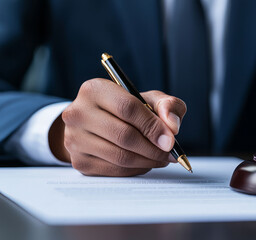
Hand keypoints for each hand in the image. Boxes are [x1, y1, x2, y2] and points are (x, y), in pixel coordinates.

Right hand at [49, 78, 186, 175]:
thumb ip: (167, 105)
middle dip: (153, 148)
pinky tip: (146, 163)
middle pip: (124, 136)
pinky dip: (136, 170)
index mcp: (95, 90)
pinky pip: (114, 170)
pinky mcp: (79, 161)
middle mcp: (78, 112)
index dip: (152, 126)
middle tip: (170, 154)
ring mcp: (75, 139)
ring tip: (162, 158)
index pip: (128, 108)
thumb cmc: (127, 109)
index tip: (170, 140)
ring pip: (120, 157)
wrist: (97, 123)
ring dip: (148, 161)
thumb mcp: (149, 99)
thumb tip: (172, 126)